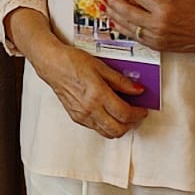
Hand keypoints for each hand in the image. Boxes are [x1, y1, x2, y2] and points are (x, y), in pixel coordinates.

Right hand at [27, 33, 149, 137]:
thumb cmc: (73, 61)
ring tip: (123, 114)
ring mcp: (82, 115)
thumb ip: (121, 81)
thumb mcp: (101, 67)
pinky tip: (108, 113)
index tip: (142, 109)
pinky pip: (96, 128)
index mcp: (98, 94)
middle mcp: (89, 108)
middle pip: (117, 129)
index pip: (124, 114)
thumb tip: (137, 90)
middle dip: (130, 124)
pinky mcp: (76, 117)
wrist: (52, 64)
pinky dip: (106, 125)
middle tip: (135, 114)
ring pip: (107, 133)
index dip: (138, 114)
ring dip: (119, 127)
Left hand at [104, 0, 194, 55]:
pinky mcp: (158, 46)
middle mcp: (158, 25)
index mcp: (165, 10)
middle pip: (129, 13)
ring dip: (115, 17)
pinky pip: (136, 38)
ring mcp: (156, 37)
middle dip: (115, 4)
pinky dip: (125, 30)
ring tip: (106, 10)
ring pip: (129, 27)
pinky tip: (119, 24)